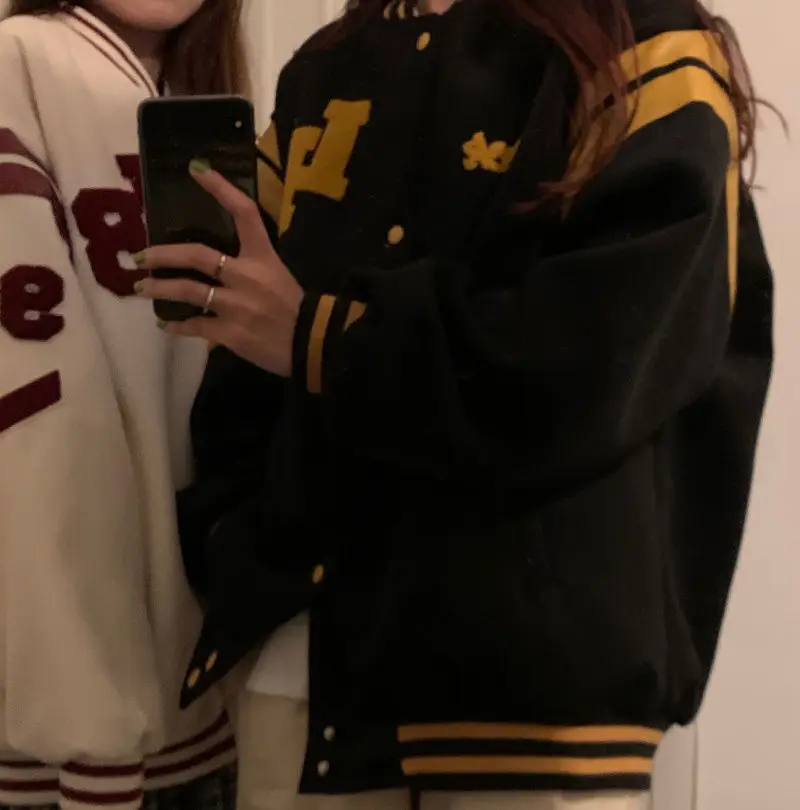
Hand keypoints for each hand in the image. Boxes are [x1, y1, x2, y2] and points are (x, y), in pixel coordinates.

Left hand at [133, 163, 303, 377]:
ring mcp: (236, 306)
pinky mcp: (231, 333)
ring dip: (159, 288)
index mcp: (263, 257)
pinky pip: (195, 326)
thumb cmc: (297, 309)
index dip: (220, 188)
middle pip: (196, 255)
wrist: (312, 344)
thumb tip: (218, 269)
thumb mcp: (279, 275)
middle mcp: (246, 276)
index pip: (244, 213)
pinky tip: (166, 325)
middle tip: (140, 256)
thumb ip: (251, 268)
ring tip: (142, 288)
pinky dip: (177, 326)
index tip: (196, 168)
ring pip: (187, 291)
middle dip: (163, 254)